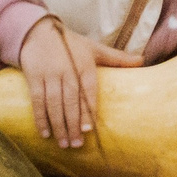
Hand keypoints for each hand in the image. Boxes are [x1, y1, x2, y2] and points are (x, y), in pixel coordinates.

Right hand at [16, 17, 142, 148]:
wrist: (39, 31)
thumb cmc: (71, 44)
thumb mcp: (94, 49)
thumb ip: (117, 58)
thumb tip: (143, 60)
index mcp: (84, 64)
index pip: (88, 90)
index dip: (88, 110)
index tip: (89, 129)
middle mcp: (67, 70)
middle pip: (70, 101)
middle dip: (73, 124)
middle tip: (77, 145)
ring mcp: (49, 74)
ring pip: (53, 103)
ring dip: (58, 125)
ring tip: (64, 144)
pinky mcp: (33, 77)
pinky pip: (37, 101)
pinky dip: (40, 118)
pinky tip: (45, 133)